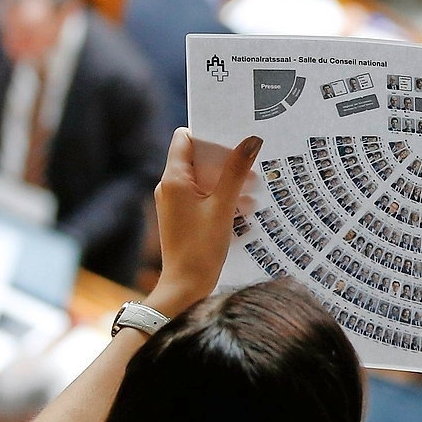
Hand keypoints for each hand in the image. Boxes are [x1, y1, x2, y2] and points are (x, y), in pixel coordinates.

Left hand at [147, 129, 260, 316]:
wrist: (185, 286)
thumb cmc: (201, 249)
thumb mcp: (223, 206)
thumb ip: (236, 171)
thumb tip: (251, 141)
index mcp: (174, 179)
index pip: (185, 138)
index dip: (208, 135)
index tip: (233, 139)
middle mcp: (169, 186)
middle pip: (197, 157)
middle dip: (224, 161)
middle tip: (251, 167)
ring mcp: (174, 202)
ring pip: (201, 178)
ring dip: (226, 180)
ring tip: (252, 189)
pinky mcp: (181, 216)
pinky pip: (201, 195)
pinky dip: (220, 196)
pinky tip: (242, 208)